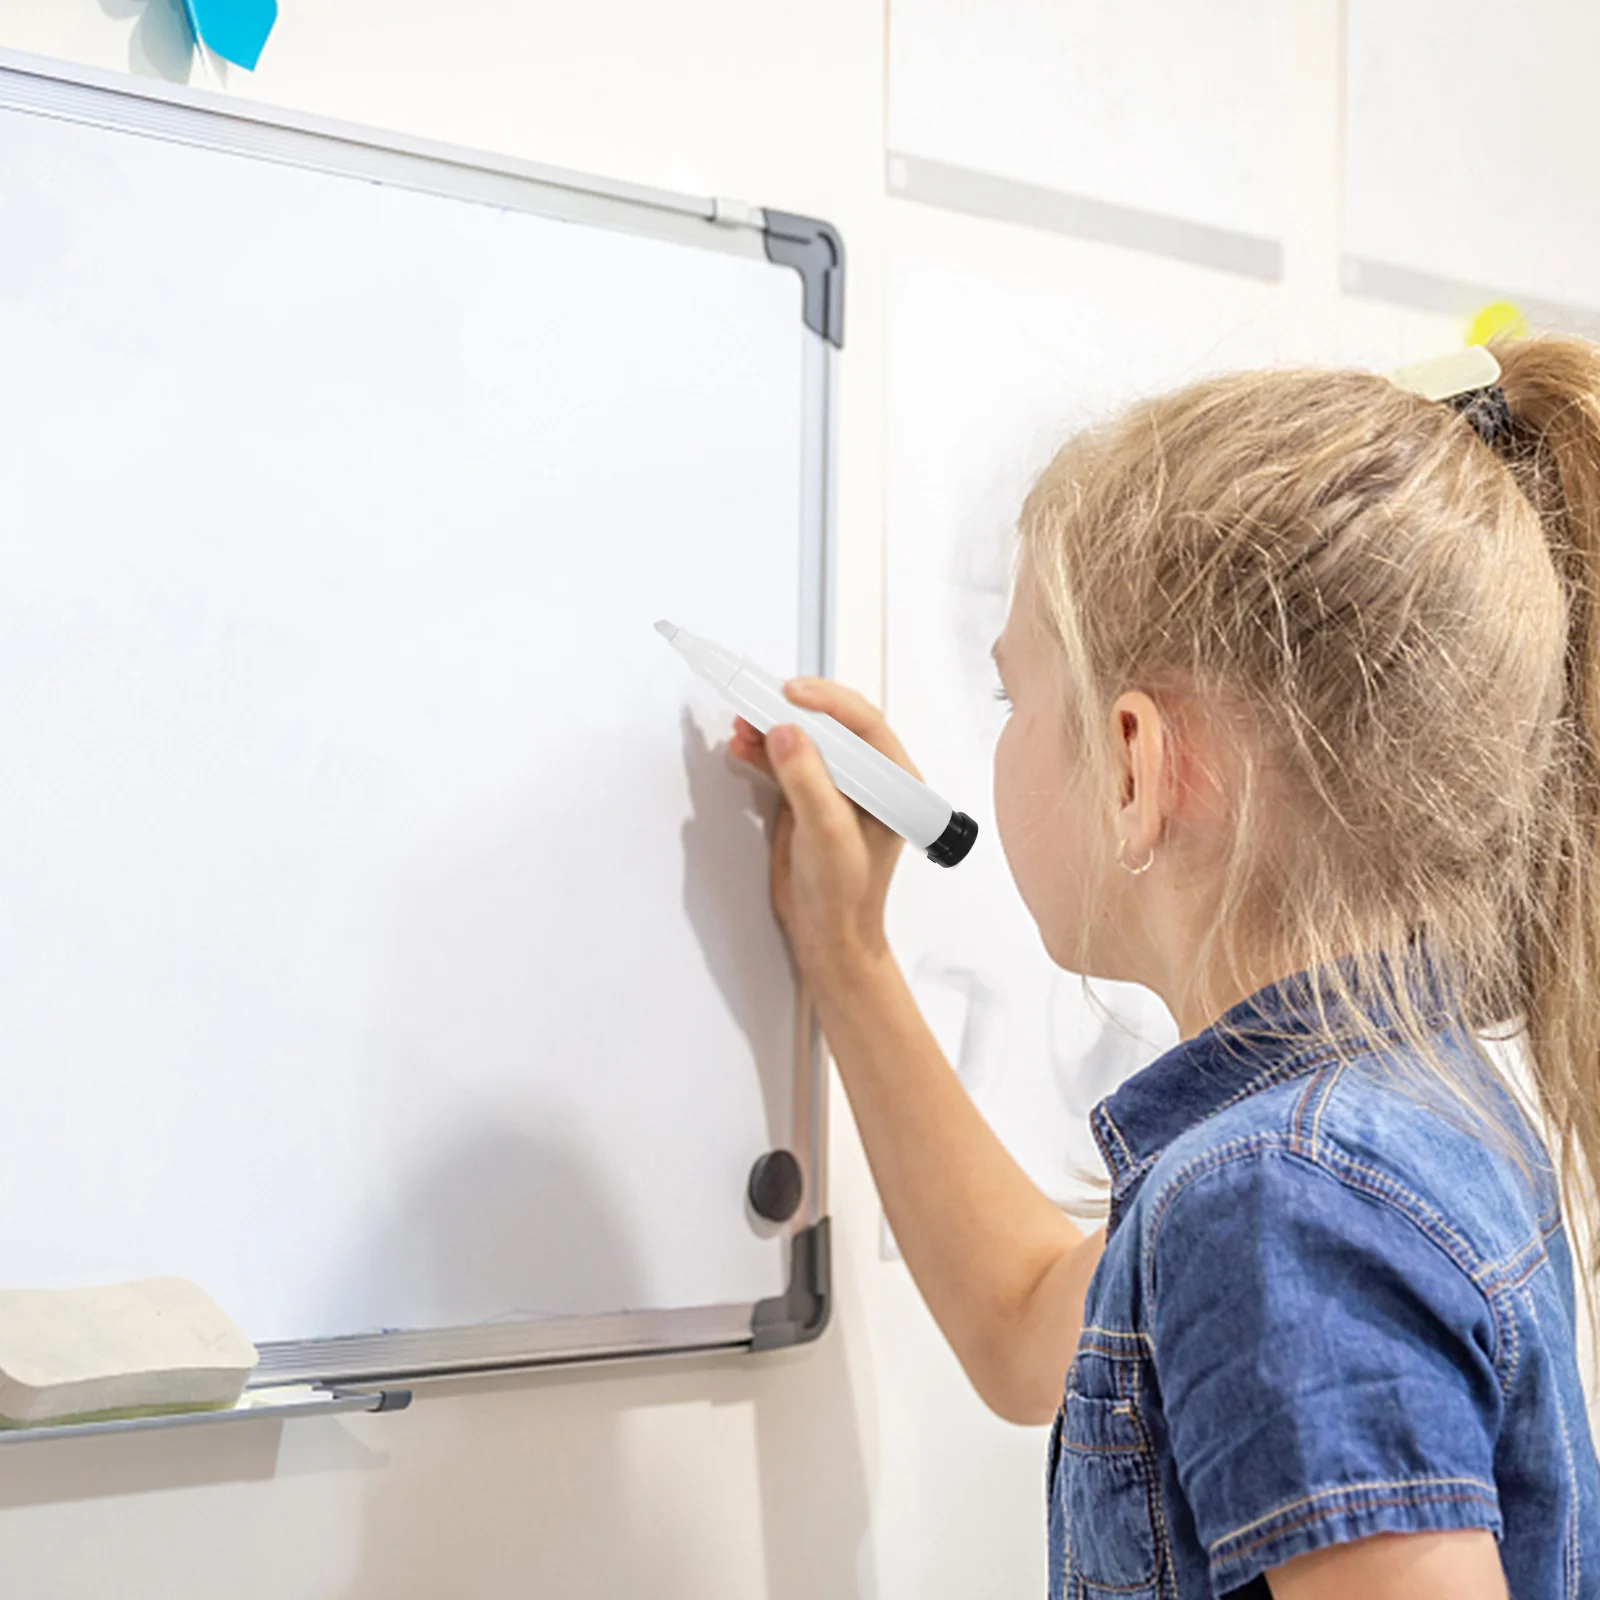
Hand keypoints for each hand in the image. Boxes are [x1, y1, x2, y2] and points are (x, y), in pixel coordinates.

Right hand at [727, 678, 918, 996]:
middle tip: (761, 702)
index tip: (791, 694)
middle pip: (831, 725)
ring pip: (805, 740)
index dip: (827, 701)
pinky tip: (743, 745)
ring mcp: (836, 786)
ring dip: (772, 728)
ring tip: (744, 724)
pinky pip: (785, 761)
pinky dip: (762, 751)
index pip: (864, 724)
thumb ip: (808, 782)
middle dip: (793, 710)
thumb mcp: (828, 836)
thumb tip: (788, 735)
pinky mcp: (808, 797)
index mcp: (892, 784)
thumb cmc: (846, 897)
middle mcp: (868, 779)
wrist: (826, 935)